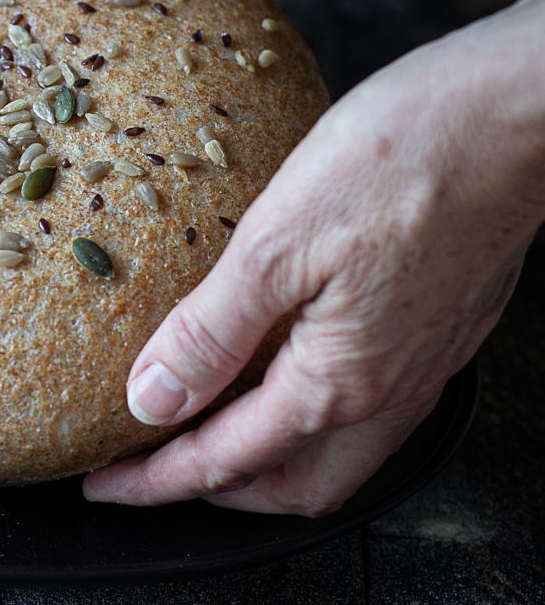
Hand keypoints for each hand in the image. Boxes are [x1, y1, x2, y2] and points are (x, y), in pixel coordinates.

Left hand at [83, 0, 544, 515]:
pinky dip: (313, 418)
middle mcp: (388, 391)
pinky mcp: (441, 328)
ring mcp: (423, 364)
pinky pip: (372, 411)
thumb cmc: (404, 160)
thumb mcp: (274, 246)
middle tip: (154, 473)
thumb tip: (152, 401)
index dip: (155, 483)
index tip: (102, 485)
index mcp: (337, 382)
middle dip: (218, 492)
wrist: (517, 112)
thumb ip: (210, 334)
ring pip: (339, 457)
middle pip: (292, 487)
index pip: (225, 462)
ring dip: (270, 463)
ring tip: (213, 433)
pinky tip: (286, 373)